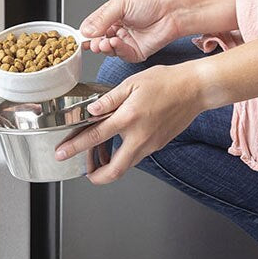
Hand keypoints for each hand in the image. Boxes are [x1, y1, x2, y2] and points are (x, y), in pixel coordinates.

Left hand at [54, 63, 207, 184]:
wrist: (195, 89)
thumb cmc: (166, 82)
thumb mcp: (132, 83)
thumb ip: (109, 99)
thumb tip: (90, 110)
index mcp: (128, 118)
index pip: (95, 137)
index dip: (75, 147)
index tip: (62, 153)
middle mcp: (140, 136)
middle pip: (115, 170)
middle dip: (97, 176)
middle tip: (86, 172)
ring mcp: (151, 144)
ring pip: (126, 165)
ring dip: (110, 166)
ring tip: (99, 157)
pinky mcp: (158, 145)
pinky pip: (136, 156)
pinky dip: (124, 156)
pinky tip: (118, 145)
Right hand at [79, 0, 182, 61]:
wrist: (172, 12)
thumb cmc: (152, 2)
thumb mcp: (121, 4)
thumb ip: (101, 18)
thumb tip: (86, 30)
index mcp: (112, 15)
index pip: (93, 26)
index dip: (85, 32)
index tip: (80, 37)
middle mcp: (118, 28)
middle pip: (98, 40)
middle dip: (94, 42)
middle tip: (92, 43)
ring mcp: (126, 41)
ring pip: (108, 49)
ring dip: (104, 47)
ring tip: (105, 42)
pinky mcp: (135, 52)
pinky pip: (121, 55)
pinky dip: (116, 50)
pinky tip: (116, 43)